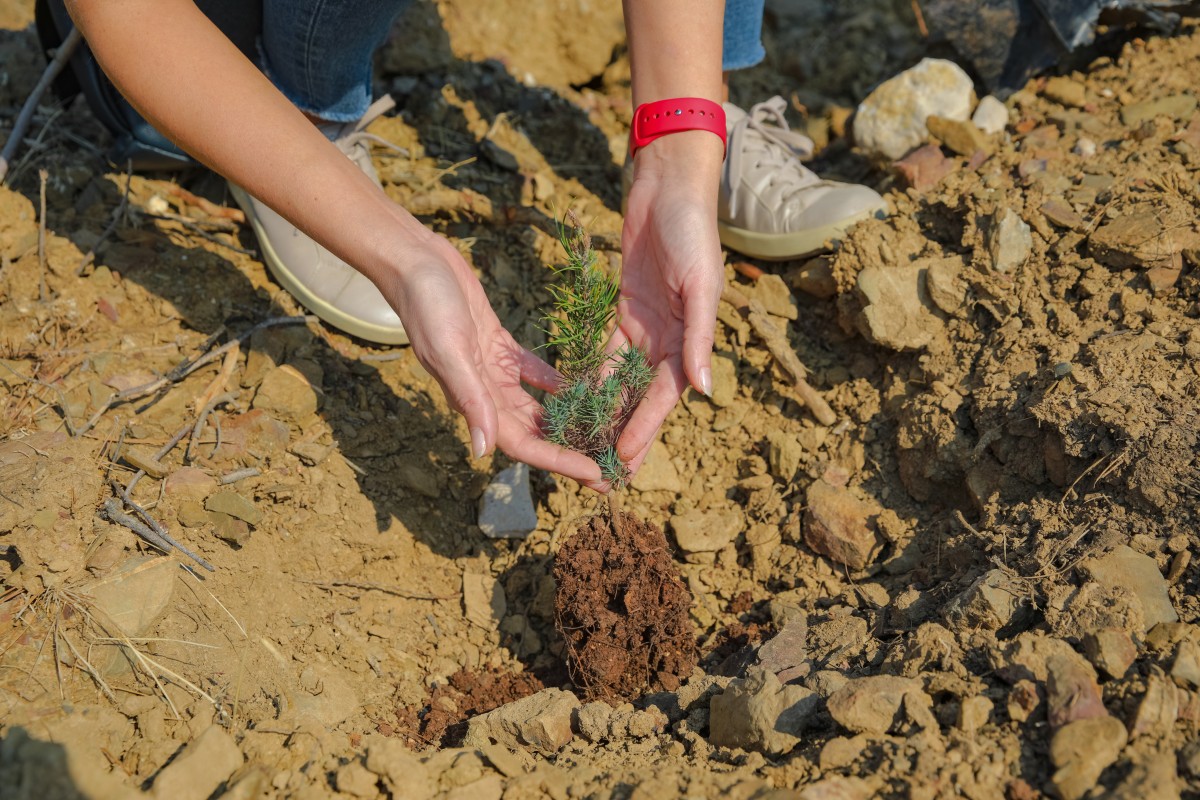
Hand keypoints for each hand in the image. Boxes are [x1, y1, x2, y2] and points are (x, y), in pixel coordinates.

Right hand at [380, 233, 603, 486]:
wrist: (414, 262)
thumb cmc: (427, 305)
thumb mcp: (450, 350)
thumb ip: (469, 397)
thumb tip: (483, 450)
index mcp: (475, 399)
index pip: (522, 444)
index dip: (558, 460)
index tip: (594, 474)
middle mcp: (485, 392)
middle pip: (534, 433)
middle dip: (569, 451)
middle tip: (610, 468)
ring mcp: (492, 370)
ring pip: (535, 408)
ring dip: (566, 423)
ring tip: (602, 434)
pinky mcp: (499, 346)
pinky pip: (533, 374)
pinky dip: (556, 384)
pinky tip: (584, 387)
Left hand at [613, 131, 724, 475]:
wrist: (668, 187)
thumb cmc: (692, 231)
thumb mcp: (700, 284)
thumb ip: (699, 338)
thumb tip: (703, 391)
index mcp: (691, 337)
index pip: (664, 395)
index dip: (644, 427)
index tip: (623, 458)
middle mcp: (669, 338)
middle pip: (643, 396)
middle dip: (627, 431)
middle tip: (605, 470)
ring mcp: (645, 326)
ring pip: (623, 379)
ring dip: (608, 411)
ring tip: (587, 444)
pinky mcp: (624, 309)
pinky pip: (606, 351)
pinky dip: (593, 375)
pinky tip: (575, 399)